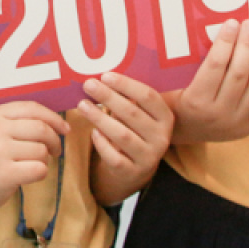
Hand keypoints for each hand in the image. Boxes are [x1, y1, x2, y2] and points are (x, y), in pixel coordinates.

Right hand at [0, 103, 67, 218]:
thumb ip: (15, 122)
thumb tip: (56, 123)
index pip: (31, 108)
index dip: (53, 117)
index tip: (65, 128)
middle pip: (41, 128)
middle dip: (55, 141)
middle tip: (55, 152)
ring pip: (42, 150)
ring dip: (44, 160)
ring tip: (30, 165)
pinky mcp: (5, 174)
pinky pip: (39, 169)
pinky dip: (40, 174)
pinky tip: (27, 176)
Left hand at [77, 71, 171, 203]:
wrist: (136, 168)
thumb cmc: (133, 130)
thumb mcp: (138, 114)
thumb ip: (127, 97)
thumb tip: (101, 76)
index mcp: (166, 118)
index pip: (148, 96)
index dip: (127, 84)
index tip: (105, 76)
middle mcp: (162, 138)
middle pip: (133, 113)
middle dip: (108, 97)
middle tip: (88, 85)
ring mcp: (149, 157)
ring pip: (122, 135)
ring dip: (100, 118)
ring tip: (82, 105)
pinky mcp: (133, 172)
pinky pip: (114, 157)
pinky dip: (102, 144)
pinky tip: (93, 133)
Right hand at [172, 20, 248, 143]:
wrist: (181, 133)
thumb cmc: (172, 102)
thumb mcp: (169, 84)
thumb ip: (179, 63)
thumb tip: (189, 27)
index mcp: (196, 101)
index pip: (215, 64)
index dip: (225, 41)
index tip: (231, 23)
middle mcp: (218, 114)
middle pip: (239, 73)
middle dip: (246, 44)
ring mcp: (237, 124)